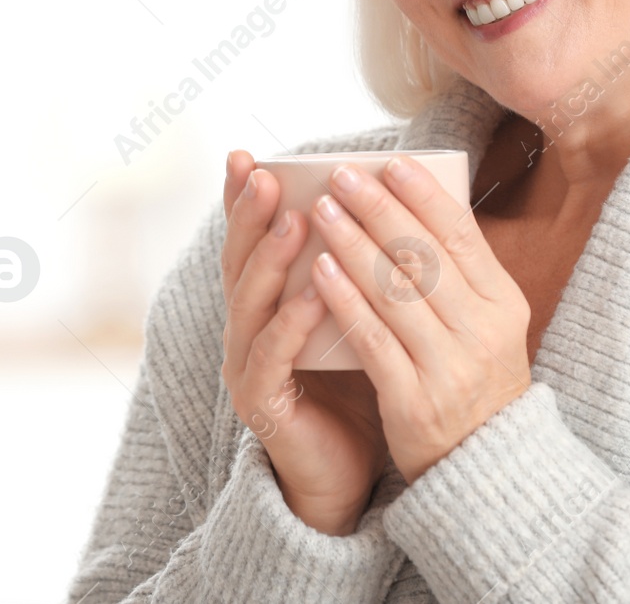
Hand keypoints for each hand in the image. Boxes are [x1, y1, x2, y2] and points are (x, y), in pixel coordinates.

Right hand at [219, 150, 388, 534]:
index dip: (242, 200)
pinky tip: (313, 293)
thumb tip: (389, 202)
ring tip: (294, 221)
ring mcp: (248, 366)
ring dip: (270, 261)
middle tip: (265, 176)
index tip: (248, 156)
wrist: (349, 472)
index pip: (249, 241)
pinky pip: (274, 357)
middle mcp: (247, 328)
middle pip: (239, 262)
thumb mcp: (357, 314)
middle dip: (250, 217)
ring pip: (250, 304)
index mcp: (266, 303)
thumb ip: (356, 269)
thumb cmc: (357, 385)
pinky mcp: (263, 403)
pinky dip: (291, 323)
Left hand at [305, 154, 531, 485]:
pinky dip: (344, 299)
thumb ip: (457, 275)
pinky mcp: (414, 400)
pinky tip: (318, 269)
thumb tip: (416, 206)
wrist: (484, 469)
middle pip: (424, 256)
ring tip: (321, 210)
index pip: (462, 236)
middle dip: (378, 208)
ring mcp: (449, 367)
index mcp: (504, 304)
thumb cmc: (472, 382)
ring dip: (353, 243)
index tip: (391, 163)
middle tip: (341, 174)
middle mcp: (483, 331)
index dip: (424, 195)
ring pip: (394, 291)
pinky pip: (373, 338)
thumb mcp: (486, 325)